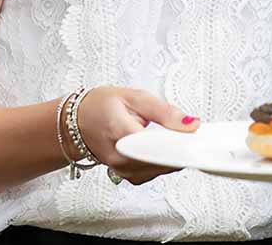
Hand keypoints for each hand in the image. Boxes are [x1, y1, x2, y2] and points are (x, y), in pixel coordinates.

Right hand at [73, 86, 199, 184]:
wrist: (76, 122)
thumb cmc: (101, 106)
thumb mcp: (135, 97)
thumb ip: (165, 111)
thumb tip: (190, 124)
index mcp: (121, 134)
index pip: (156, 148)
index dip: (178, 146)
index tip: (194, 139)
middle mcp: (120, 158)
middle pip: (160, 163)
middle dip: (180, 151)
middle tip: (193, 135)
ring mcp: (121, 170)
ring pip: (157, 172)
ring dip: (172, 158)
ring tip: (181, 140)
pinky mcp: (125, 175)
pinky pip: (150, 174)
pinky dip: (162, 164)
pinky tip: (167, 151)